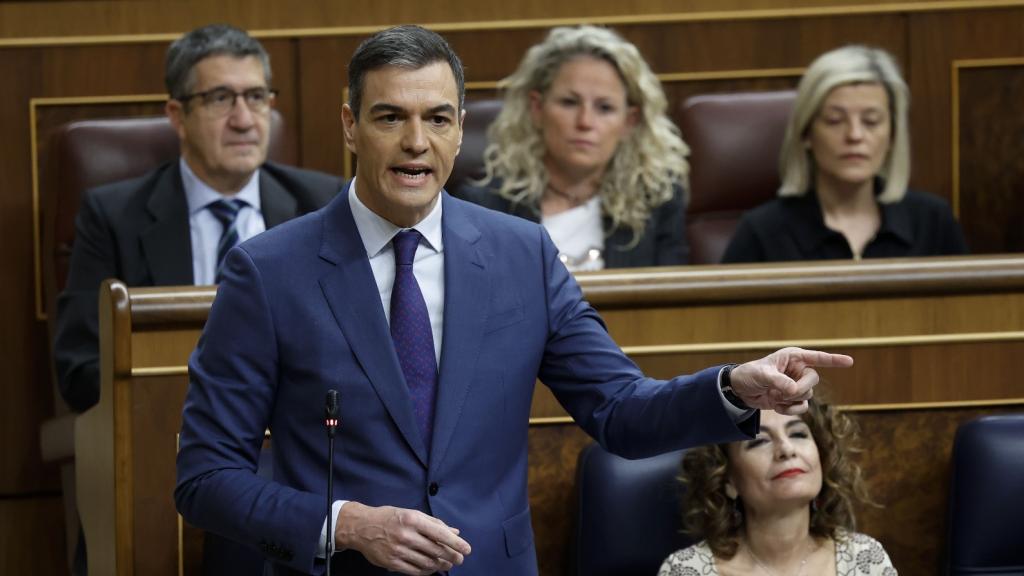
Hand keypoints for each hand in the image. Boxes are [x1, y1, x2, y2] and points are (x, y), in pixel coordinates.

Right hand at [335, 501, 471, 574]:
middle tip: (459, 559)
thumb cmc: (390, 517)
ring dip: (440, 565)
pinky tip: (431, 569)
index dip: (456, 543)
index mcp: (413, 519)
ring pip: (427, 562)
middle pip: (436, 550)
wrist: (361, 527)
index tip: (467, 549)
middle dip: (451, 557)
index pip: (440, 533)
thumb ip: (434, 523)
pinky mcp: (392, 562)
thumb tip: (455, 532)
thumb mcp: (412, 514)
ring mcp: (398, 550)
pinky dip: (426, 571)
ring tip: (447, 564)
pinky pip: (414, 571)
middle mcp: (406, 535)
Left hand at [729, 347, 852, 414]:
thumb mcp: (762, 375)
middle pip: (813, 381)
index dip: (834, 360)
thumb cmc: (749, 375)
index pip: (817, 358)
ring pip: (808, 396)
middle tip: (782, 392)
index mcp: (793, 357)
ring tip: (775, 396)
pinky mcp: (792, 399)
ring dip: (791, 400)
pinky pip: (802, 407)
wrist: (739, 391)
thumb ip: (779, 381)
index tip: (850, 362)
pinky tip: (776, 406)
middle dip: (799, 389)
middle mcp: (798, 370)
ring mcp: (796, 385)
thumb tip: (794, 390)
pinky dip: (790, 410)